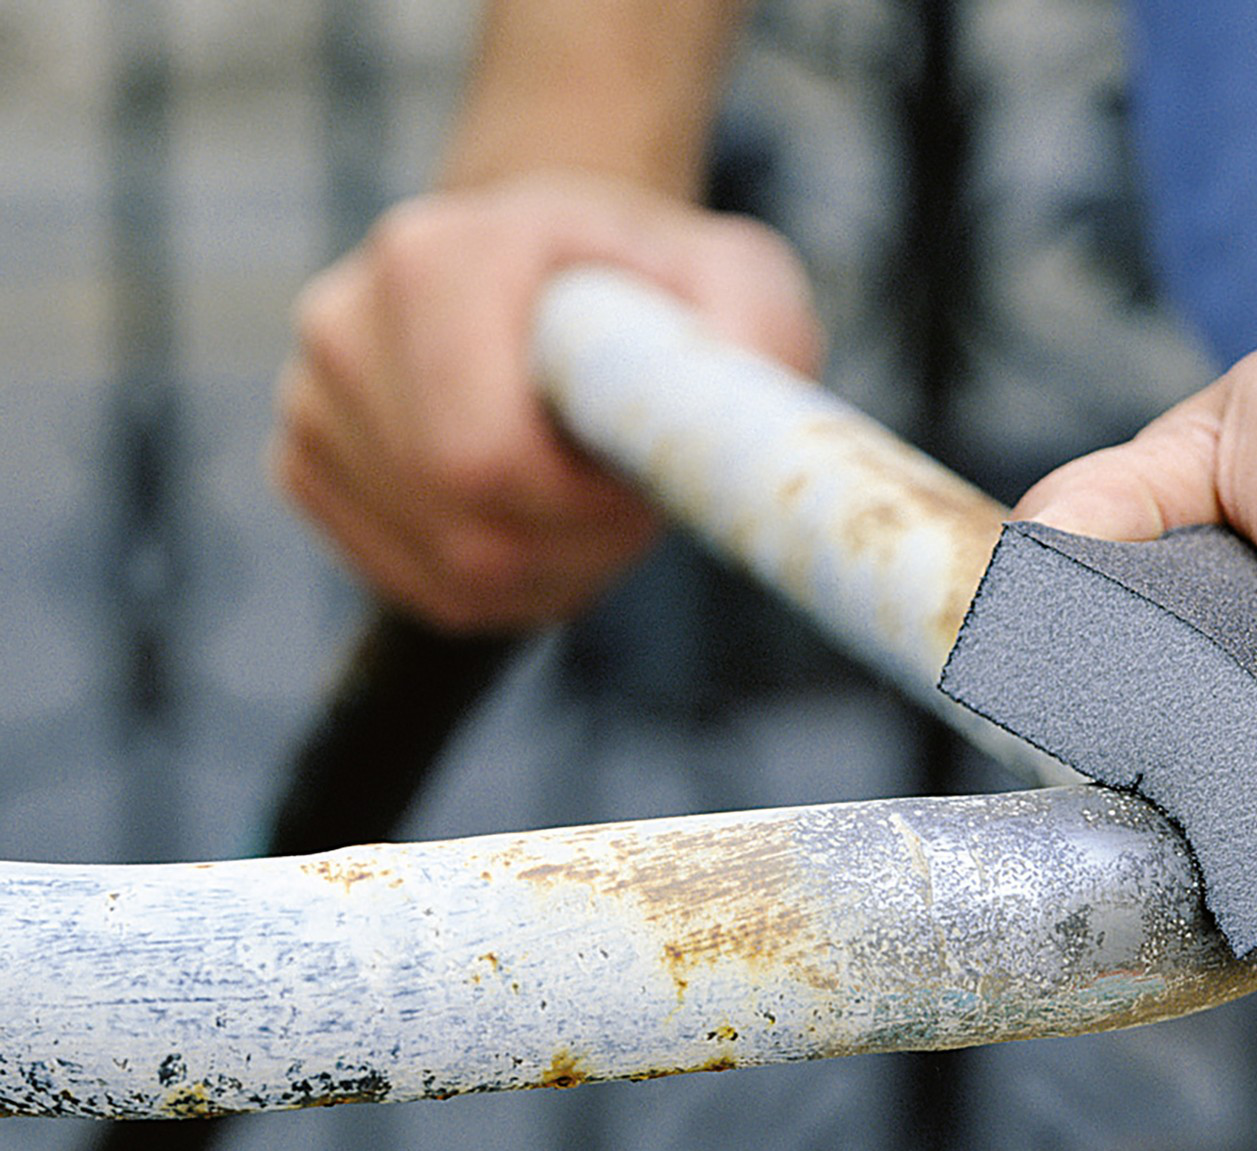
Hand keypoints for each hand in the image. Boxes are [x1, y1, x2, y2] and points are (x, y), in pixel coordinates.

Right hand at [270, 172, 822, 630]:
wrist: (561, 270)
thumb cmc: (657, 285)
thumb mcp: (739, 284)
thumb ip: (755, 342)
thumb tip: (726, 437)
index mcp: (439, 256)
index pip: (483, 461)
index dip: (588, 507)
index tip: (643, 472)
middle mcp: (344, 319)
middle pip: (467, 534)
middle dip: (579, 550)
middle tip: (633, 502)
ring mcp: (310, 395)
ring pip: (445, 575)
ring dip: (550, 573)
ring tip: (591, 496)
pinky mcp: (302, 463)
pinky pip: (412, 586)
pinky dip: (497, 587)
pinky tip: (537, 521)